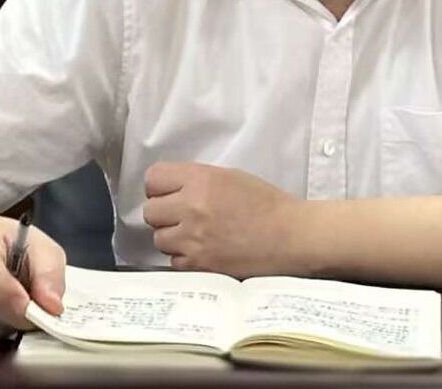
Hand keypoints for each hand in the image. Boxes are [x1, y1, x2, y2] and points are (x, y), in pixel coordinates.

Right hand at [0, 204, 65, 338]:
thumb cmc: (11, 242)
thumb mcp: (40, 246)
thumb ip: (49, 272)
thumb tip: (53, 307)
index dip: (12, 296)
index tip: (38, 312)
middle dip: (16, 315)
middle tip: (38, 314)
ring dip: (7, 324)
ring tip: (21, 307)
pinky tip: (3, 312)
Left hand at [143, 162, 302, 276]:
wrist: (291, 236)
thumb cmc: (267, 203)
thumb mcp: (230, 177)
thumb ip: (197, 181)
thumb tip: (172, 190)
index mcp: (201, 180)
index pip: (153, 178)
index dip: (159, 187)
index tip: (169, 193)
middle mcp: (191, 207)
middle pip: (150, 211)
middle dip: (164, 213)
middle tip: (183, 216)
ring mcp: (193, 239)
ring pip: (158, 238)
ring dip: (173, 237)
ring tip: (196, 235)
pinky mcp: (199, 265)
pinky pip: (174, 261)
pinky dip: (185, 257)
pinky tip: (204, 251)